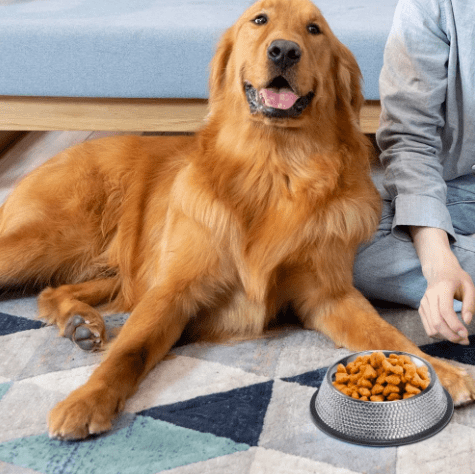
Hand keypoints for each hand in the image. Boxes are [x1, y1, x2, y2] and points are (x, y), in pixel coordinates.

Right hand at [411, 226, 474, 343]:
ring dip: (446, 337)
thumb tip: (467, 321)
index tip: (466, 334)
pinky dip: (439, 335)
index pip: (445, 310)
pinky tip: (449, 332)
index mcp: (442, 288)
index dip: (455, 325)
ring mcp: (423, 303)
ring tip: (459, 338)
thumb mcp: (469, 286)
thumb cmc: (456, 278)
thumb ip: (470, 304)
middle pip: (437, 322)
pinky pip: (428, 328)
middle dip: (451, 335)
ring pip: (431, 328)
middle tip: (465, 340)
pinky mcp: (421, 309)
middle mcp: (429, 296)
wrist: (438, 270)